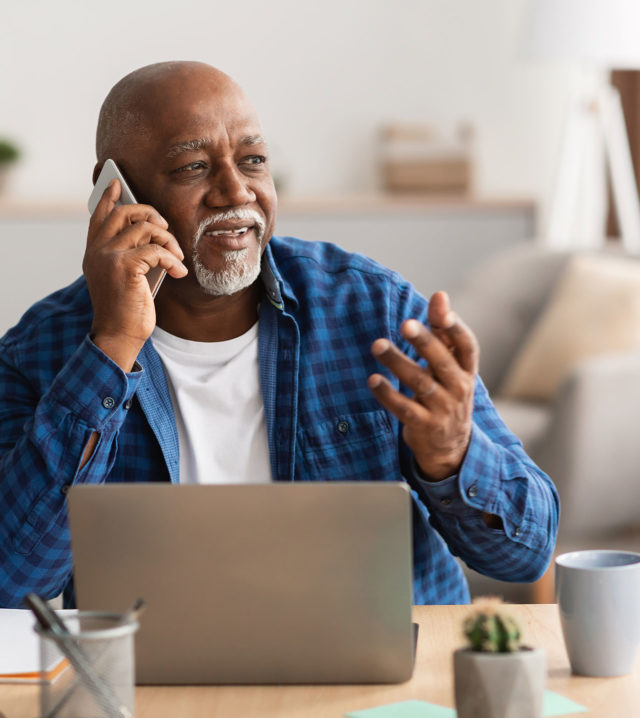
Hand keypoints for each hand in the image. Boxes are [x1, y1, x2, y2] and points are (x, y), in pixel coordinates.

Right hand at [83, 179, 187, 370]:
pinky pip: (156, 249)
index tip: (118, 184)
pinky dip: (172, 260)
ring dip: (168, 240)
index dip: (108, 198)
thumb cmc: (127, 309)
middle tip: (166, 228)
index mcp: (94, 252)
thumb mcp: (125, 277)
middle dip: (151, 214)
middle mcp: (97, 251)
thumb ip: (129, 254)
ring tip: (176, 257)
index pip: (99, 216)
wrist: (119, 335)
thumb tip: (152, 233)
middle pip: (124, 213)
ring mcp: (108, 256)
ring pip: (145, 228)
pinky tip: (178, 273)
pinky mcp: (124, 266)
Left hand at [368, 291, 478, 480]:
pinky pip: (404, 408)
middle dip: (425, 342)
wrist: (451, 447)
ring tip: (377, 345)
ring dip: (398, 363)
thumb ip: (443, 333)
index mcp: (467, 370)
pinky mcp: (424, 426)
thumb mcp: (451, 366)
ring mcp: (442, 409)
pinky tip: (373, 380)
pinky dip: (388, 394)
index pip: (467, 346)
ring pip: (420, 383)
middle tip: (405, 324)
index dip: (454, 326)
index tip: (440, 306)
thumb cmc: (447, 394)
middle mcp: (458, 388)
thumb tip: (440, 295)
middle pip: (442, 362)